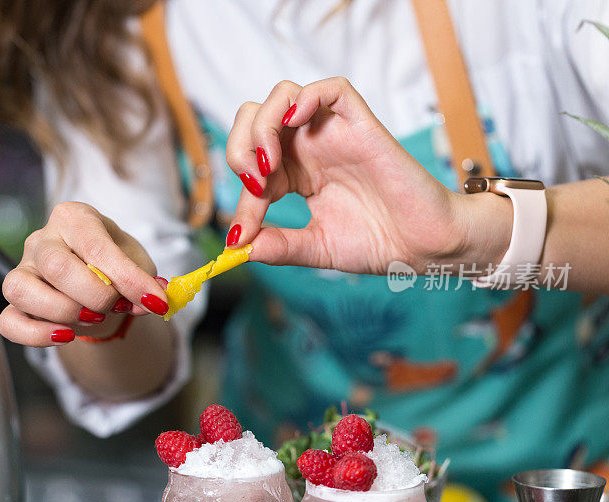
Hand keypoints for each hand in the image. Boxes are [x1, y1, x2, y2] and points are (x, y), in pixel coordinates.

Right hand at [0, 202, 169, 346]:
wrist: (98, 281)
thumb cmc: (115, 264)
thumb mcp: (138, 264)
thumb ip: (144, 280)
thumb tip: (153, 301)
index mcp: (75, 218)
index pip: (96, 247)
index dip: (128, 279)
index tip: (155, 302)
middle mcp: (42, 239)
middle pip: (56, 266)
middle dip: (96, 296)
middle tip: (117, 306)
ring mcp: (22, 269)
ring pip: (22, 290)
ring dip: (64, 312)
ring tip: (93, 317)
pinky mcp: (13, 301)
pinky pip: (9, 321)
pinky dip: (35, 335)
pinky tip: (65, 336)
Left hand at [225, 77, 510, 273]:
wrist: (424, 247)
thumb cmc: (378, 243)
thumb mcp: (315, 248)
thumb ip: (279, 246)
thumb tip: (238, 249)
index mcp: (295, 175)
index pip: (250, 168)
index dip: (240, 199)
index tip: (242, 234)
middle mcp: (308, 148)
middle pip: (254, 119)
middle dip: (239, 147)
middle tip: (254, 185)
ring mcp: (333, 134)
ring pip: (282, 97)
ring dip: (263, 125)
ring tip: (269, 165)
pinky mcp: (360, 124)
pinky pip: (330, 89)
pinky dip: (305, 98)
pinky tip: (293, 125)